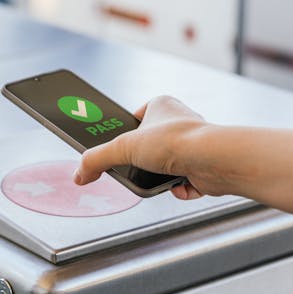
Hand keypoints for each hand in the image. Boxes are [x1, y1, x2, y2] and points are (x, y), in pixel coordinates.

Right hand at [74, 95, 207, 199]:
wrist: (213, 159)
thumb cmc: (177, 140)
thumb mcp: (123, 148)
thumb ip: (97, 160)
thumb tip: (80, 174)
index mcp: (162, 106)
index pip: (137, 116)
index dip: (126, 132)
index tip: (116, 145)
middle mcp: (180, 121)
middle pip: (151, 144)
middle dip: (143, 160)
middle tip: (134, 167)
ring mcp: (193, 144)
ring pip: (167, 164)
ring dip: (159, 176)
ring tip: (158, 177)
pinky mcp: (203, 165)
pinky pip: (183, 180)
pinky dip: (177, 187)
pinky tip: (178, 184)